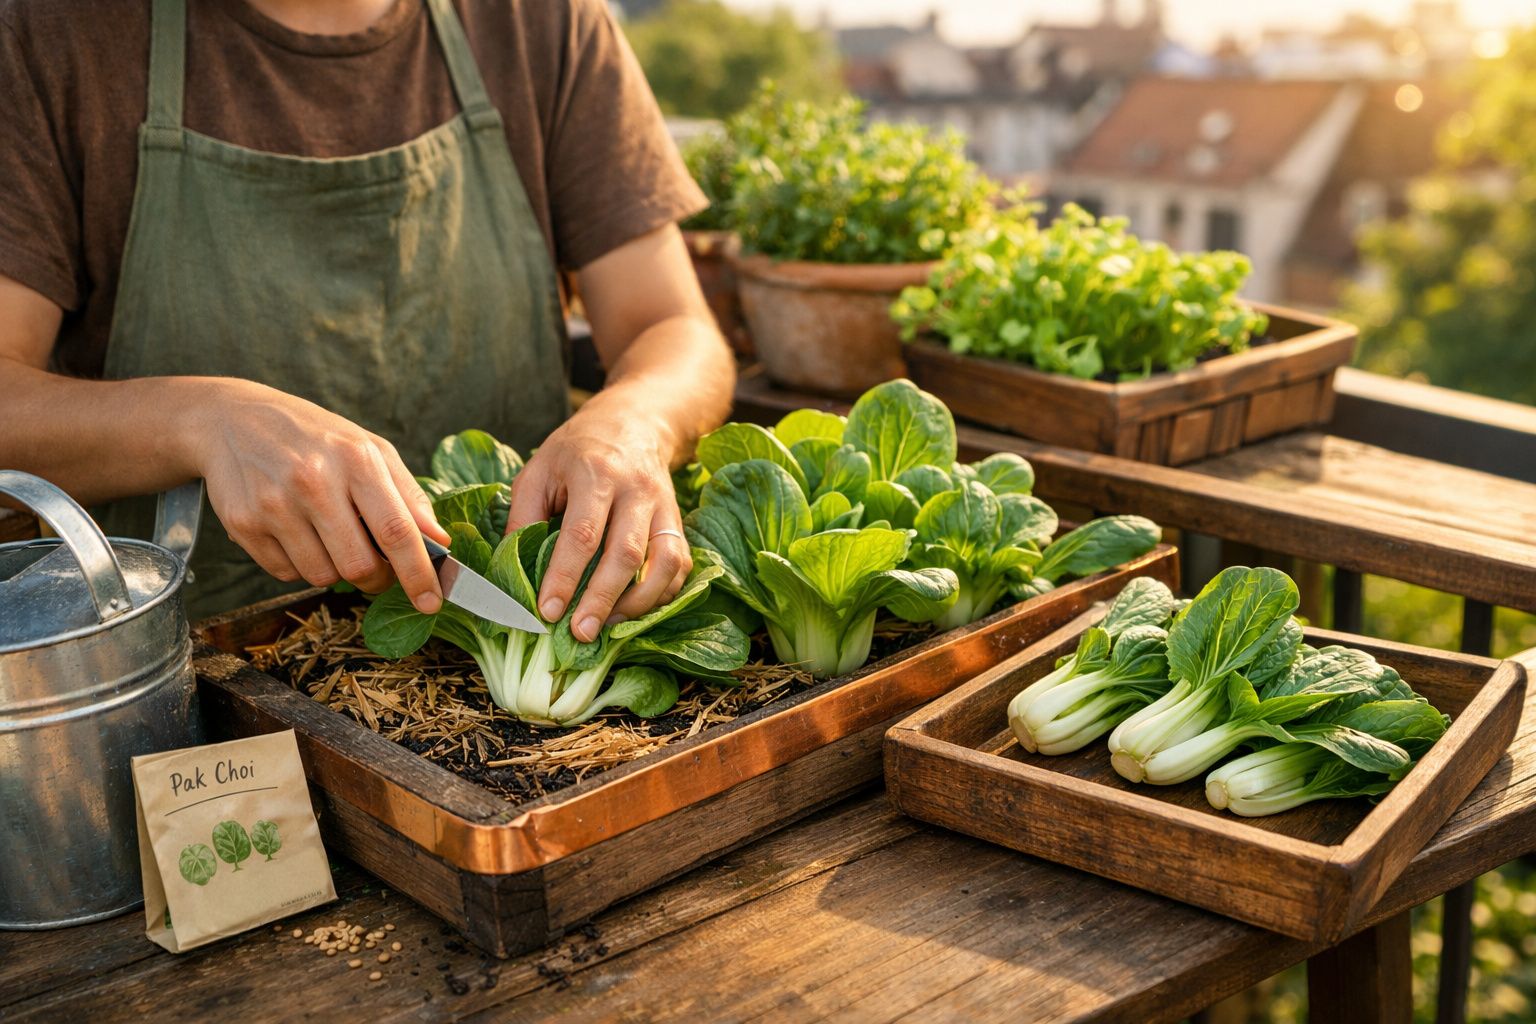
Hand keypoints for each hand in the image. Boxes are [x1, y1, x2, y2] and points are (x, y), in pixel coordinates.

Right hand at [186, 380, 450, 611]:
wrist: (233, 418)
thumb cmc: (315, 437)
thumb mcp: (369, 449)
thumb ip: (409, 495)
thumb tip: (440, 542)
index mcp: (356, 459)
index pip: (396, 531)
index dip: (418, 573)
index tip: (432, 602)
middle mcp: (314, 482)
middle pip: (359, 566)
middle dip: (375, 579)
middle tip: (376, 567)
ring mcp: (275, 505)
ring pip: (322, 576)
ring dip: (334, 569)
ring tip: (326, 534)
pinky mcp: (244, 524)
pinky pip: (285, 574)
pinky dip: (299, 564)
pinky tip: (294, 530)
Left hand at [506, 395, 690, 642]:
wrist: (634, 421)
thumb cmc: (577, 450)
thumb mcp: (538, 469)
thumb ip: (523, 516)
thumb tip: (511, 570)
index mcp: (596, 474)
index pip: (582, 533)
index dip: (565, 576)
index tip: (548, 611)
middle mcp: (636, 490)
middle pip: (625, 554)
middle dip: (602, 599)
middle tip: (580, 633)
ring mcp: (664, 506)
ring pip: (663, 563)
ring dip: (639, 603)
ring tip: (609, 626)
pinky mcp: (678, 521)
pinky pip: (679, 565)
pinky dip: (661, 594)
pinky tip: (635, 610)